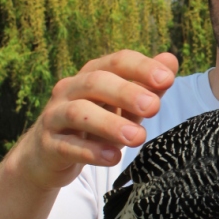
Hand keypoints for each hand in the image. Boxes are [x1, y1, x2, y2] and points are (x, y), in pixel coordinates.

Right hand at [12, 50, 177, 190]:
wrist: (47, 156)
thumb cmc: (93, 125)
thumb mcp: (123, 107)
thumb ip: (147, 87)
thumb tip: (170, 61)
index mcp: (92, 75)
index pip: (117, 62)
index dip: (142, 67)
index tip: (167, 79)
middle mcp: (70, 89)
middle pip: (96, 82)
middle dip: (127, 92)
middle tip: (154, 107)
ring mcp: (55, 116)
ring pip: (78, 112)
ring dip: (110, 124)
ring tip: (137, 137)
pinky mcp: (47, 145)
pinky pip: (67, 145)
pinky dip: (91, 151)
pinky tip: (113, 157)